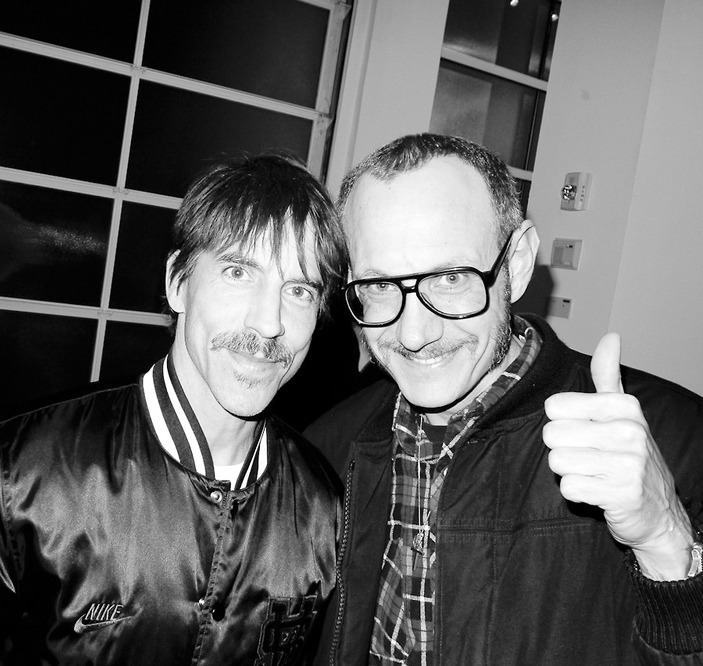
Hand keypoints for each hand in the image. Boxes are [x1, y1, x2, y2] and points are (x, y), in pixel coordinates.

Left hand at [543, 333, 692, 579]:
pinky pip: (568, 488)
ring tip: (594, 473)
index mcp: (624, 407)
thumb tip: (611, 336)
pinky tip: (597, 491)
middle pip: (552, 435)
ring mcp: (629, 464)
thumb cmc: (629, 455)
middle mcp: (630, 432)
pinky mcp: (622, 495)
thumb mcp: (622, 412)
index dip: (562, 423)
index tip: (585, 432)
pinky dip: (577, 493)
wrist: (658, 510)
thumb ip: (608, 375)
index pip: (554, 407)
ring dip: (569, 472)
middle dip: (563, 449)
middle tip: (588, 457)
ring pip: (557, 462)